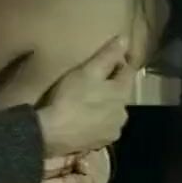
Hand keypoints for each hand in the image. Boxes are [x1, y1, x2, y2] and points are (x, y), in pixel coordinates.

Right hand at [36, 36, 135, 155]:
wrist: (52, 133)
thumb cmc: (70, 97)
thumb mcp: (87, 71)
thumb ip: (108, 55)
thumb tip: (126, 38)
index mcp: (122, 93)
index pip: (129, 71)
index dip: (118, 63)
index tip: (104, 59)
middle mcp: (124, 113)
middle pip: (121, 93)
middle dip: (110, 86)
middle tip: (91, 81)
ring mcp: (113, 130)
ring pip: (112, 111)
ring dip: (104, 105)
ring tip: (85, 101)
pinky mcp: (101, 144)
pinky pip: (103, 127)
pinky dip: (97, 121)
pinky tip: (83, 119)